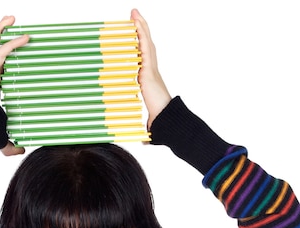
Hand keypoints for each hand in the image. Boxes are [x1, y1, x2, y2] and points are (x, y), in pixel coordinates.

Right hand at [0, 15, 28, 155]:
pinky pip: (1, 54)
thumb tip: (22, 151)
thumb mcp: (3, 140)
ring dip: (0, 30)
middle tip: (10, 21)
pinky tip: (25, 38)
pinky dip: (12, 44)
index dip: (3, 53)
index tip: (15, 44)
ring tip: (12, 18)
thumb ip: (12, 144)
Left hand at [131, 9, 171, 128]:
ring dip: (140, 27)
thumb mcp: (149, 121)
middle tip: (133, 16)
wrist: (166, 122)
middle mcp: (151, 71)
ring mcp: (150, 68)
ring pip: (146, 43)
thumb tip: (144, 143)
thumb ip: (147, 127)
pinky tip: (136, 23)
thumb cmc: (161, 121)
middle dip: (140, 30)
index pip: (143, 58)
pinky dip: (141, 34)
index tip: (134, 36)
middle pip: (146, 45)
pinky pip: (144, 47)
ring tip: (134, 13)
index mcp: (149, 80)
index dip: (140, 46)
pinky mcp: (148, 69)